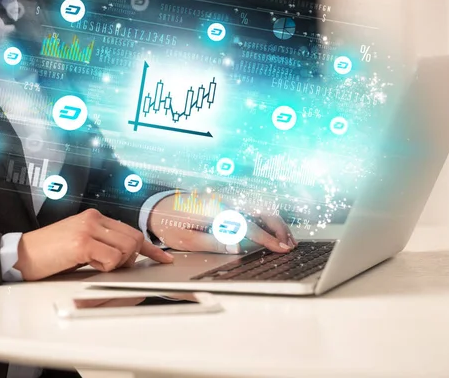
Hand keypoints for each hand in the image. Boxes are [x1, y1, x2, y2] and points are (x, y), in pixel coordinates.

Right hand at [14, 209, 173, 280]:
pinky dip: (105, 267)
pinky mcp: (81, 242)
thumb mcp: (80, 243)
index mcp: (95, 217)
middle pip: (134, 240)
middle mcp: (94, 219)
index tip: (164, 258)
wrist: (20, 256)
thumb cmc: (49, 254)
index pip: (132, 230)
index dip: (150, 248)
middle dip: (130, 259)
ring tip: (93, 264)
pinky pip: (111, 259)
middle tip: (109, 267)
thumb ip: (102, 244)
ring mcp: (88, 229)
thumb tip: (127, 257)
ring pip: (126, 249)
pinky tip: (86, 264)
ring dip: (116, 264)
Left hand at [148, 193, 296, 253]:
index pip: (247, 224)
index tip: (280, 248)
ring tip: (287, 240)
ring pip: (259, 208)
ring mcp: (226, 200)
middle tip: (290, 246)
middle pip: (260, 210)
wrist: (158, 207)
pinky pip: (251, 209)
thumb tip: (238, 247)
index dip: (267, 237)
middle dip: (278, 227)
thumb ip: (213, 242)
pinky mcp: (227, 203)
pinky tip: (273, 232)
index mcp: (215, 210)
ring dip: (275, 223)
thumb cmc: (171, 225)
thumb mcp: (187, 240)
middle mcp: (224, 201)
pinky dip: (265, 220)